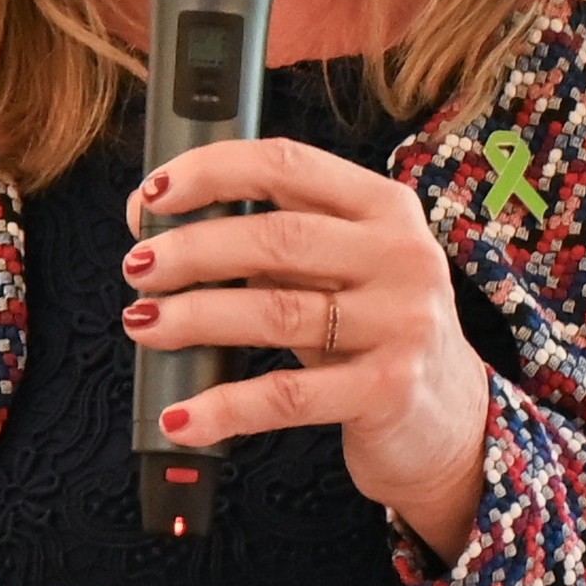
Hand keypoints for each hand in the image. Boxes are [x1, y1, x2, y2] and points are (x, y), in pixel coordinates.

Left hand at [124, 135, 493, 565]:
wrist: (448, 421)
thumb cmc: (371, 331)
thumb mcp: (337, 271)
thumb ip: (266, 242)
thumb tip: (153, 222)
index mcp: (384, 207)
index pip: (287, 165)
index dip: (210, 172)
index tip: (153, 195)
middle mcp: (402, 256)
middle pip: (276, 238)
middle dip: (192, 249)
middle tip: (137, 266)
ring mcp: (402, 323)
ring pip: (275, 312)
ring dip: (194, 317)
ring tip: (143, 323)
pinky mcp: (389, 390)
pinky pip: (287, 397)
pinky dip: (224, 408)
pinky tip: (181, 417)